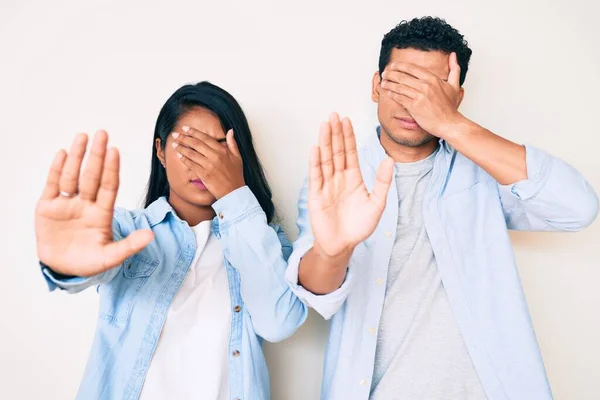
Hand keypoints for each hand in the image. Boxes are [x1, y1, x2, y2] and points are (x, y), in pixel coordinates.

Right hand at [35, 131, 153, 276]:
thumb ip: (129, 246)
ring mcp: (67, 204)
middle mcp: (86, 204)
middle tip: (102, 133)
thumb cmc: (89, 262)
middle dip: (97, 155)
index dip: (111, 169)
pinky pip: (52, 184)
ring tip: (83, 136)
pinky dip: (56, 169)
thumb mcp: (111, 257)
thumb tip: (151, 236)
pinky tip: (63, 153)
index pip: (109, 186)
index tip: (115, 151)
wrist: (62, 269)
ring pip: (72, 176)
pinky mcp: (48, 207)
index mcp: (102, 214)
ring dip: (78, 156)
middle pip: (92, 176)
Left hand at [172, 127, 244, 198]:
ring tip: (174, 144)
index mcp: (222, 150)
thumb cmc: (236, 175)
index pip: (205, 138)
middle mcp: (214, 156)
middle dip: (184, 138)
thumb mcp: (237, 157)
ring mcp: (208, 165)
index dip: (193, 132)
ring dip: (181, 148)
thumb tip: (230, 131)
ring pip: (191, 153)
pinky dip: (184, 159)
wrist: (234, 191)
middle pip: (196, 144)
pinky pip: (191, 165)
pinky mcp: (204, 174)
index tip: (185, 128)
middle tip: (175, 134)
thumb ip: (233, 143)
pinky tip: (179, 155)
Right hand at [308, 113, 394, 258]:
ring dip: (325, 142)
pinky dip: (315, 162)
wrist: (343, 245)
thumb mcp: (377, 204)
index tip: (347, 120)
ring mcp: (327, 186)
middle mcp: (339, 179)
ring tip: (325, 125)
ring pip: (326, 159)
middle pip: (337, 151)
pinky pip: (316, 176)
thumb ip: (383, 182)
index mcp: (354, 178)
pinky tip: (316, 148)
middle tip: (334, 115)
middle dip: (336, 133)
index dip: (348, 136)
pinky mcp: (317, 196)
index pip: (350, 153)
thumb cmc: (359, 227)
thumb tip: (390, 160)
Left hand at [380, 52, 464, 137]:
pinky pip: (399, 98)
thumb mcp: (454, 86)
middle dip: (390, 74)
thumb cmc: (450, 107)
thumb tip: (453, 55)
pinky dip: (392, 95)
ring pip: (399, 87)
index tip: (392, 65)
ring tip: (383, 83)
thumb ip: (454, 69)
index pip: (411, 68)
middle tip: (384, 74)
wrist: (449, 124)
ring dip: (388, 84)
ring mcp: (419, 96)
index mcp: (433, 79)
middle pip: (402, 76)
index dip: (399, 65)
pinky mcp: (414, 107)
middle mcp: (425, 86)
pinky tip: (389, 93)